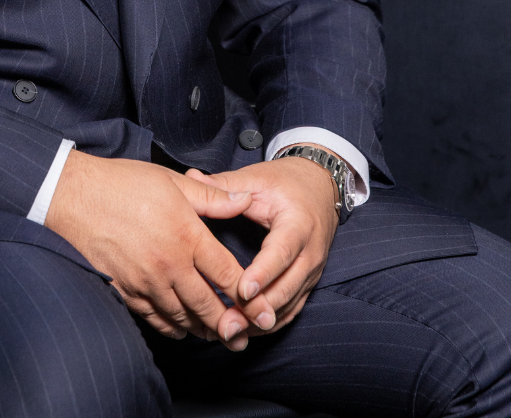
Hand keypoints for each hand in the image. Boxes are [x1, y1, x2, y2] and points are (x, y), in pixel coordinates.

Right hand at [44, 150, 277, 350]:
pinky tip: (182, 328)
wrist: (73, 196)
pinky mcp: (126, 291)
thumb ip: (213, 197)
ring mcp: (146, 282)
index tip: (263, 312)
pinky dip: (174, 328)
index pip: (227, 275)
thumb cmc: (122, 183)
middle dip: (231, 325)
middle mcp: (169, 264)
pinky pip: (156, 319)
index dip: (249, 297)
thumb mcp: (171, 181)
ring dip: (204, 329)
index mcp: (186, 234)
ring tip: (219, 335)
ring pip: (184, 318)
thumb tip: (246, 199)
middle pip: (209, 306)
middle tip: (245, 336)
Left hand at [186, 155, 339, 334]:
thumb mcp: (257, 178)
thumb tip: (191, 177)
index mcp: (298, 225)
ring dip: (260, 322)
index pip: (282, 253)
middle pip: (287, 288)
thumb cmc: (285, 183)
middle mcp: (310, 254)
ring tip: (228, 332)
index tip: (241, 290)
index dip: (263, 273)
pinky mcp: (307, 284)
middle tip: (227, 323)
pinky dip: (267, 323)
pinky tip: (243, 331)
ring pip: (288, 306)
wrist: (319, 187)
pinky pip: (290, 311)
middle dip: (257, 309)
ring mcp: (312, 273)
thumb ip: (225, 185)